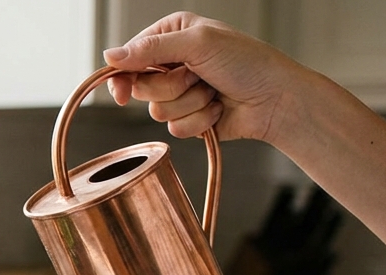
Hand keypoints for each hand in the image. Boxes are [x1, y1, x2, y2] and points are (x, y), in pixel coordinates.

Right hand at [103, 13, 301, 143]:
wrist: (276, 99)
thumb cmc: (248, 63)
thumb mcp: (198, 44)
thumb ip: (152, 49)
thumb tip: (109, 56)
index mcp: (172, 34)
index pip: (129, 56)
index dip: (123, 76)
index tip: (123, 92)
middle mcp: (173, 62)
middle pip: (140, 86)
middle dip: (170, 87)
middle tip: (195, 77)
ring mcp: (181, 92)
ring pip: (157, 110)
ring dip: (189, 103)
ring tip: (212, 91)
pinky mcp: (189, 118)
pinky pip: (174, 128)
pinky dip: (199, 120)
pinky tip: (218, 108)